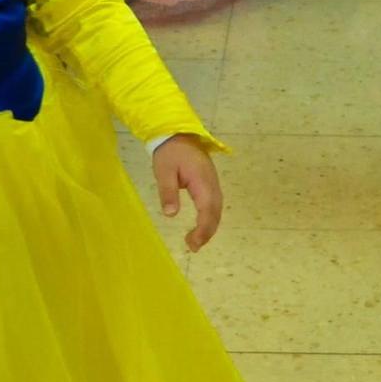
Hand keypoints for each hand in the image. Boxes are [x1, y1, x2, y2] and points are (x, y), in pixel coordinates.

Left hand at [154, 135, 223, 251]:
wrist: (178, 134)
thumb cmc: (169, 153)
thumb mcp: (164, 172)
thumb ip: (168, 192)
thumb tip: (170, 214)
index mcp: (202, 181)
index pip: (207, 210)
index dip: (202, 229)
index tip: (192, 243)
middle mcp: (212, 184)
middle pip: (215, 213)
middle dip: (206, 232)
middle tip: (192, 247)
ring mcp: (213, 183)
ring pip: (216, 210)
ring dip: (209, 227)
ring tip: (195, 242)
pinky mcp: (210, 183)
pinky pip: (214, 205)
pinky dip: (209, 218)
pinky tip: (201, 227)